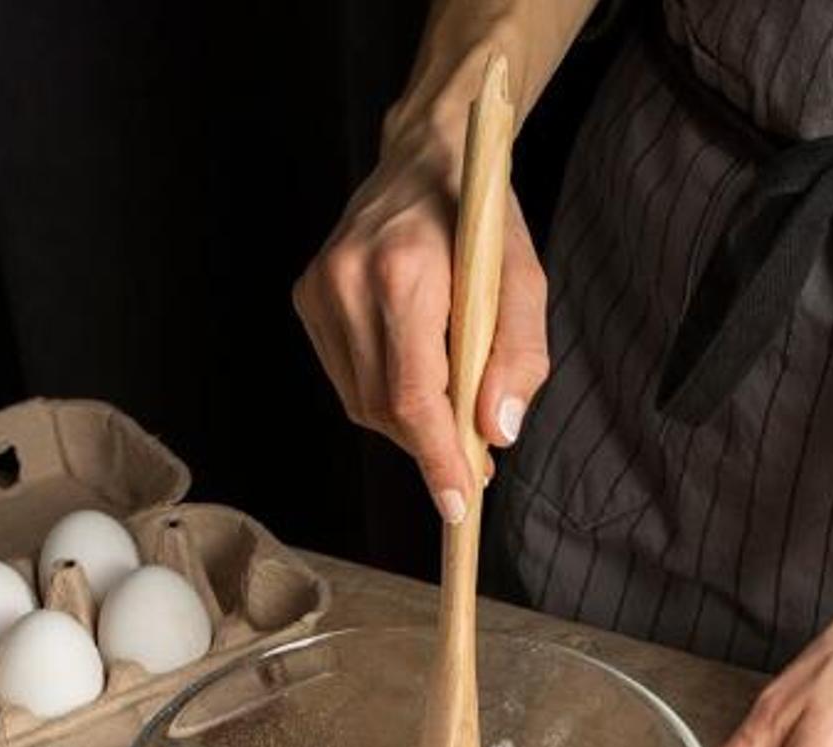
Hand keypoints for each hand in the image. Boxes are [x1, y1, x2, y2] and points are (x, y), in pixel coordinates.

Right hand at [292, 126, 548, 523]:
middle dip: (432, 448)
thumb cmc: (481, 220)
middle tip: (475, 461)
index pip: (412, 397)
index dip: (437, 459)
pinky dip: (385, 398)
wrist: (426, 156)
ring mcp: (319, 290)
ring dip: (410, 425)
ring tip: (451, 412)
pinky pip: (348, 381)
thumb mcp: (524, 281)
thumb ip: (519, 359)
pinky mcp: (307, 298)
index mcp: (402, 274)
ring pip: (362, 404)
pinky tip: (416, 376)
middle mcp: (347, 281)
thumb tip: (498, 432)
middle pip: (385, 410)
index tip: (459, 504)